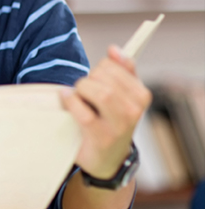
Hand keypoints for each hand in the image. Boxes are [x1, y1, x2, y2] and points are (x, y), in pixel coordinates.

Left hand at [60, 45, 151, 178]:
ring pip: (98, 92)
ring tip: (77, 97)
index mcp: (141, 95)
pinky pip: (84, 112)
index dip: (98, 68)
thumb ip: (120, 71)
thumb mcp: (120, 96)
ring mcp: (120, 125)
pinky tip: (67, 100)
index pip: (114, 65)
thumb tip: (114, 49)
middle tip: (84, 91)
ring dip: (80, 90)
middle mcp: (134, 110)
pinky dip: (71, 102)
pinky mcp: (101, 137)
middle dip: (87, 79)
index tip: (96, 79)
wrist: (106, 159)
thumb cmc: (109, 121)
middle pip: (104, 77)